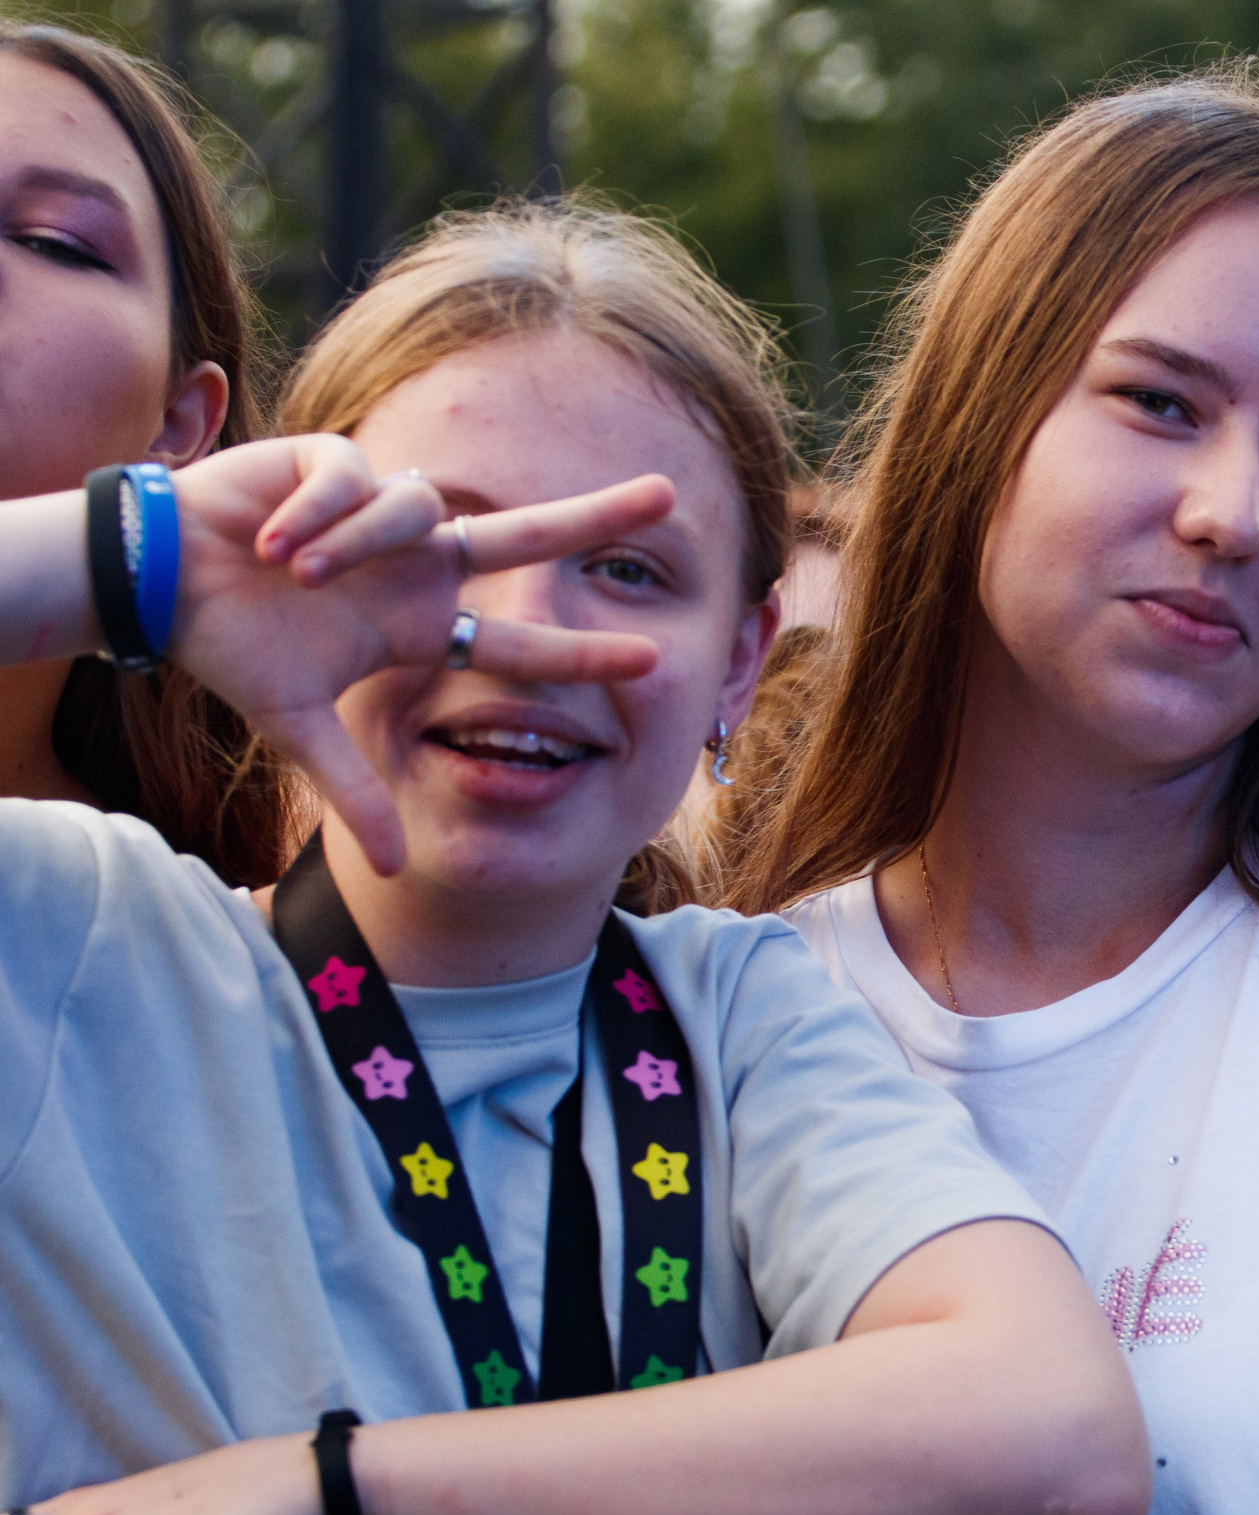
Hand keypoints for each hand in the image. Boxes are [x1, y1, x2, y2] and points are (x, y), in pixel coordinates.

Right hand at [165, 435, 672, 873]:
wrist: (157, 585)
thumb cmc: (234, 646)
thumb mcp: (301, 727)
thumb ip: (356, 794)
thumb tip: (398, 873)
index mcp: (420, 623)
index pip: (521, 643)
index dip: (581, 652)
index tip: (653, 659)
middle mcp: (417, 564)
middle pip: (525, 537)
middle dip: (594, 517)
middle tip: (666, 498)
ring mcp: (381, 512)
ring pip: (417, 507)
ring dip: (354, 543)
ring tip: (293, 573)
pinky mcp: (331, 462)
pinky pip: (354, 480)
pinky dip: (319, 514)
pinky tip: (274, 543)